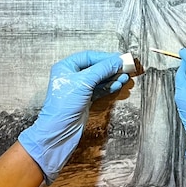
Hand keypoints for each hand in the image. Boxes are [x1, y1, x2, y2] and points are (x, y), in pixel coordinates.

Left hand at [18, 51, 128, 183]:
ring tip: (124, 77)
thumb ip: (102, 69)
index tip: (119, 58)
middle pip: (96, 67)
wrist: (60, 130)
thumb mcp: (85, 82)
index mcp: (66, 67)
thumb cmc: (64, 105)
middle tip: (125, 68)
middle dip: (111, 68)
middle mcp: (72, 76)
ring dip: (112, 78)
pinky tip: (117, 85)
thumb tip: (117, 61)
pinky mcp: (85, 99)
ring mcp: (79, 88)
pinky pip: (100, 89)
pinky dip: (109, 87)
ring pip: (99, 78)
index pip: (89, 56)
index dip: (105, 57)